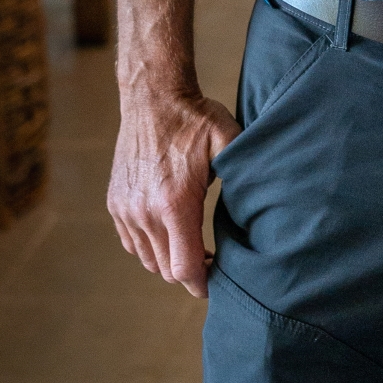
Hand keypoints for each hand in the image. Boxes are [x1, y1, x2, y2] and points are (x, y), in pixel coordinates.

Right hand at [108, 83, 238, 297]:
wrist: (152, 97)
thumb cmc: (195, 119)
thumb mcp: (229, 142)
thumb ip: (245, 176)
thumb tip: (266, 205)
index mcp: (174, 203)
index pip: (184, 268)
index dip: (201, 285)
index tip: (216, 283)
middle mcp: (144, 212)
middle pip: (165, 270)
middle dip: (189, 274)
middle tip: (211, 263)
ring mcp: (125, 209)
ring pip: (147, 259)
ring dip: (169, 261)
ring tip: (191, 248)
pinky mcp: (115, 203)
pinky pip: (131, 242)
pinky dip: (149, 247)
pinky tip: (169, 233)